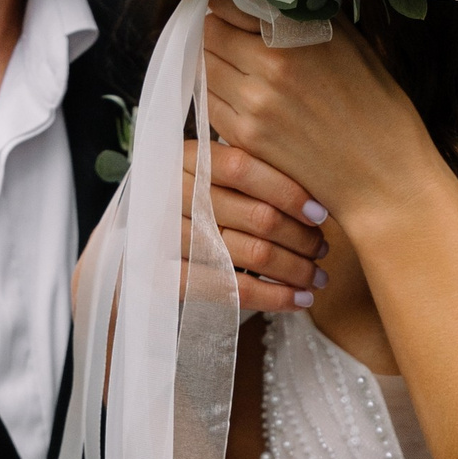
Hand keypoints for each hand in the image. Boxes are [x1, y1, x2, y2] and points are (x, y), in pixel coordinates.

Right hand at [183, 137, 327, 313]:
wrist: (134, 243)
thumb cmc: (191, 200)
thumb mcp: (208, 170)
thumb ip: (249, 166)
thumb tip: (317, 184)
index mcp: (185, 158)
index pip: (243, 168)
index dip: (288, 191)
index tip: (321, 213)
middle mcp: (174, 194)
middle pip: (257, 216)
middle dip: (302, 237)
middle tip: (324, 248)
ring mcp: (170, 237)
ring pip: (254, 254)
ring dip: (297, 269)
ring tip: (318, 276)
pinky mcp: (169, 277)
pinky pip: (234, 290)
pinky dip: (274, 297)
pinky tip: (299, 300)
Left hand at [199, 0, 435, 237]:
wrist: (383, 177)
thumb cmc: (378, 109)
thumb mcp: (351, 45)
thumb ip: (304, 19)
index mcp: (296, 36)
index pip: (228, 4)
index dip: (228, 4)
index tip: (235, 8)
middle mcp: (268, 67)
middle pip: (210, 35)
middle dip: (219, 31)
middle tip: (234, 36)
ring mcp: (252, 106)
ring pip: (205, 69)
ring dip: (216, 63)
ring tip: (238, 67)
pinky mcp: (246, 139)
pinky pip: (210, 105)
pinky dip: (219, 95)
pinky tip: (242, 97)